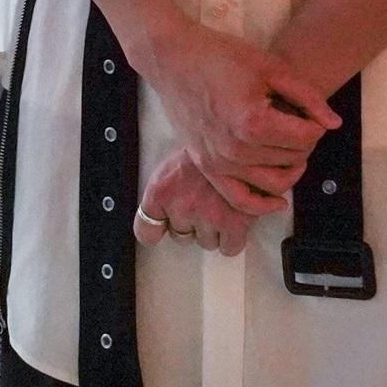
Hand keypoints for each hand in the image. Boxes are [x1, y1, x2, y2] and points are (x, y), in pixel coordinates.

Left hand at [133, 150, 271, 254]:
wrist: (241, 138)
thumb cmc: (209, 144)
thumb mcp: (178, 160)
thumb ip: (169, 190)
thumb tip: (165, 214)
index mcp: (161, 190)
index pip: (146, 230)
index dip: (157, 230)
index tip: (164, 227)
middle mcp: (181, 207)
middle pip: (181, 236)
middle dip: (193, 224)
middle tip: (204, 202)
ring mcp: (208, 217)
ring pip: (207, 242)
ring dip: (215, 229)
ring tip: (222, 204)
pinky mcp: (234, 224)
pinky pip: (229, 248)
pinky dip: (234, 237)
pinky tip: (236, 218)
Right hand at [138, 18, 336, 204]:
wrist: (172, 58)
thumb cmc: (221, 55)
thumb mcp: (270, 67)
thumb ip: (306, 96)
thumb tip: (334, 124)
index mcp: (254, 123)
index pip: (307, 137)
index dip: (316, 123)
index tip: (308, 110)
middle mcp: (237, 150)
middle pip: (293, 159)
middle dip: (304, 141)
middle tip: (297, 121)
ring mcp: (219, 162)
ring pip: (274, 182)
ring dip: (291, 167)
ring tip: (289, 146)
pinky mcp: (206, 166)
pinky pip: (240, 200)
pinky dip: (263, 205)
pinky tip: (278, 199)